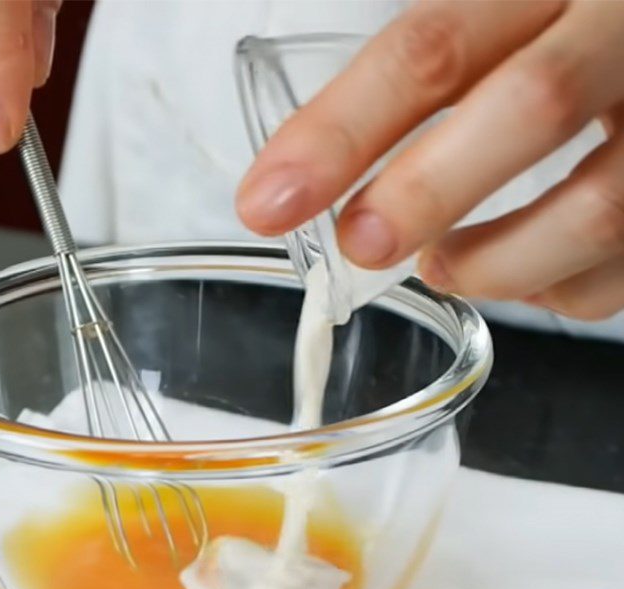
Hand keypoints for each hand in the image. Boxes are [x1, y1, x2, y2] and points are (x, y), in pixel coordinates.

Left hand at [237, 1, 623, 320]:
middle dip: (426, 193)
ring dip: (494, 263)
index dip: (341, 129)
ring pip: (598, 209)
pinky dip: (552, 290)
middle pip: (532, 106)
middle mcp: (623, 32)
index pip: (432, 47)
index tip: (271, 199)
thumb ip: (428, 72)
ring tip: (441, 265)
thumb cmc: (565, 32)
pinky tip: (518, 273)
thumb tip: (306, 170)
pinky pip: (621, 269)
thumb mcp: (503, 18)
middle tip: (361, 245)